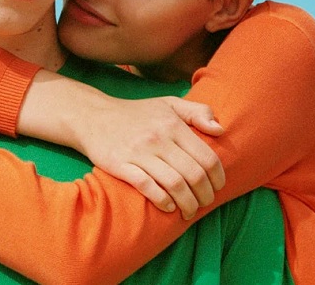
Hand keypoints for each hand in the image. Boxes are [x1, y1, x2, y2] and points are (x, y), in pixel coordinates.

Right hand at [73, 96, 225, 219]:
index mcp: (174, 125)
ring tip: (190, 211)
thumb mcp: (170, 104)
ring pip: (174, 184)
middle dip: (205, 194)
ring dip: (187, 203)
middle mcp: (158, 138)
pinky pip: (147, 187)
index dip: (218, 177)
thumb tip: (220, 130)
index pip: (206, 157)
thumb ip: (198, 112)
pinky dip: (162, 200)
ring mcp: (139, 152)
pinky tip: (168, 207)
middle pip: (193, 174)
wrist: (93, 116)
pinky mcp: (120, 165)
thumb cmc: (137, 113)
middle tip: (206, 203)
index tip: (219, 186)